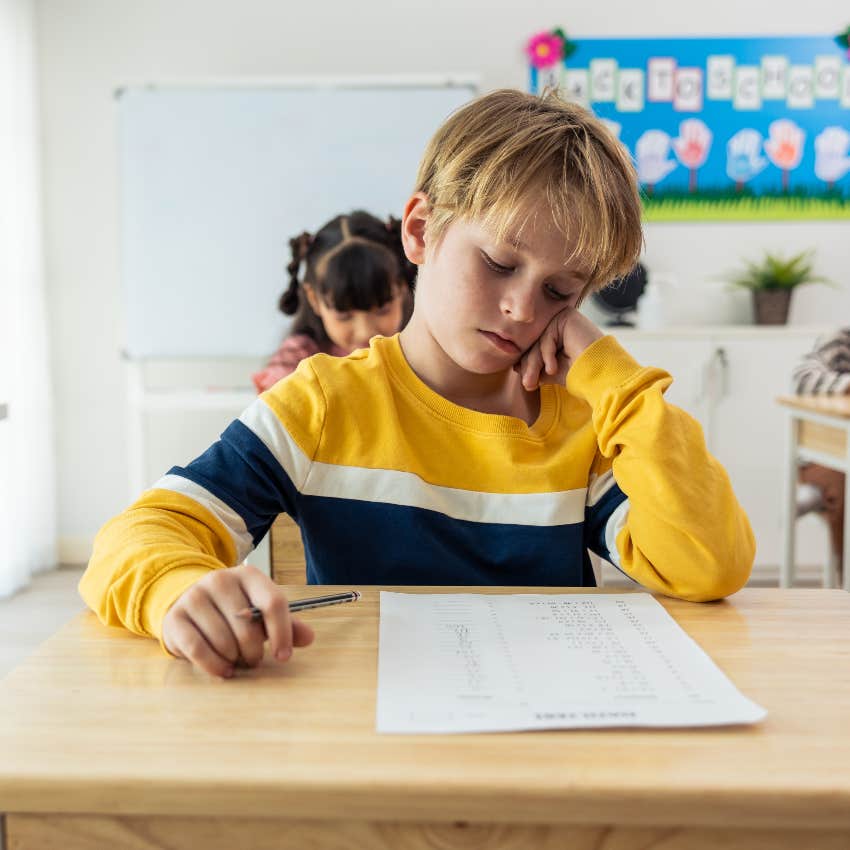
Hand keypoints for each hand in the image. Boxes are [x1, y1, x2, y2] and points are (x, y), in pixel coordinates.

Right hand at [161, 564, 314, 677]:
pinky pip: (198, 649)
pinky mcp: (175, 617)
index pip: (273, 602)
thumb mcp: (260, 612)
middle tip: (253, 660)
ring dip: (234, 659)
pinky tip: (222, 669)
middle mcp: (221, 580)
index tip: (283, 656)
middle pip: (248, 626)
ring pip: (224, 640)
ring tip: (235, 660)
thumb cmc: (232, 611)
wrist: (187, 602)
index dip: (282, 633)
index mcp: (249, 575)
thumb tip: (309, 637)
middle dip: (254, 652)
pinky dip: (214, 666)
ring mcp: (195, 597)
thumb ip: (286, 625)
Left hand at [515, 308, 604, 390]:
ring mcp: (564, 318)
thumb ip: (535, 366)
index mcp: (558, 334)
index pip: (535, 346)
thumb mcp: (550, 370)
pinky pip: (547, 337)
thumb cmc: (579, 374)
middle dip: (529, 366)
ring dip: (534, 364)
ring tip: (532, 382)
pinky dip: (547, 356)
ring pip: (538, 341)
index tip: (523, 380)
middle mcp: (560, 323)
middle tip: (527, 385)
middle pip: (535, 343)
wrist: (600, 374)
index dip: (527, 363)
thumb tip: (516, 366)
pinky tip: (552, 369)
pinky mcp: (568, 316)